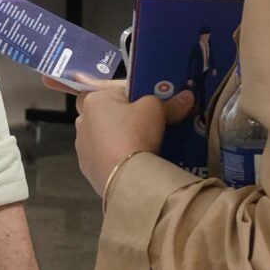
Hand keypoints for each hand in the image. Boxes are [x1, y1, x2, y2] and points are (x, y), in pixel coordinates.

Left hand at [75, 85, 192, 198]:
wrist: (126, 178)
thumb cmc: (135, 134)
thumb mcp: (156, 109)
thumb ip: (170, 102)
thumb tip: (187, 97)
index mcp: (94, 100)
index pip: (119, 91)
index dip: (140, 95)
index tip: (155, 104)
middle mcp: (82, 121)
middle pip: (111, 114)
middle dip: (129, 118)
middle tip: (150, 125)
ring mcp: (82, 148)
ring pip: (107, 138)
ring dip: (122, 139)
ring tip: (145, 146)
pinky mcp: (88, 169)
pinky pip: (106, 158)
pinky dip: (118, 158)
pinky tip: (134, 162)